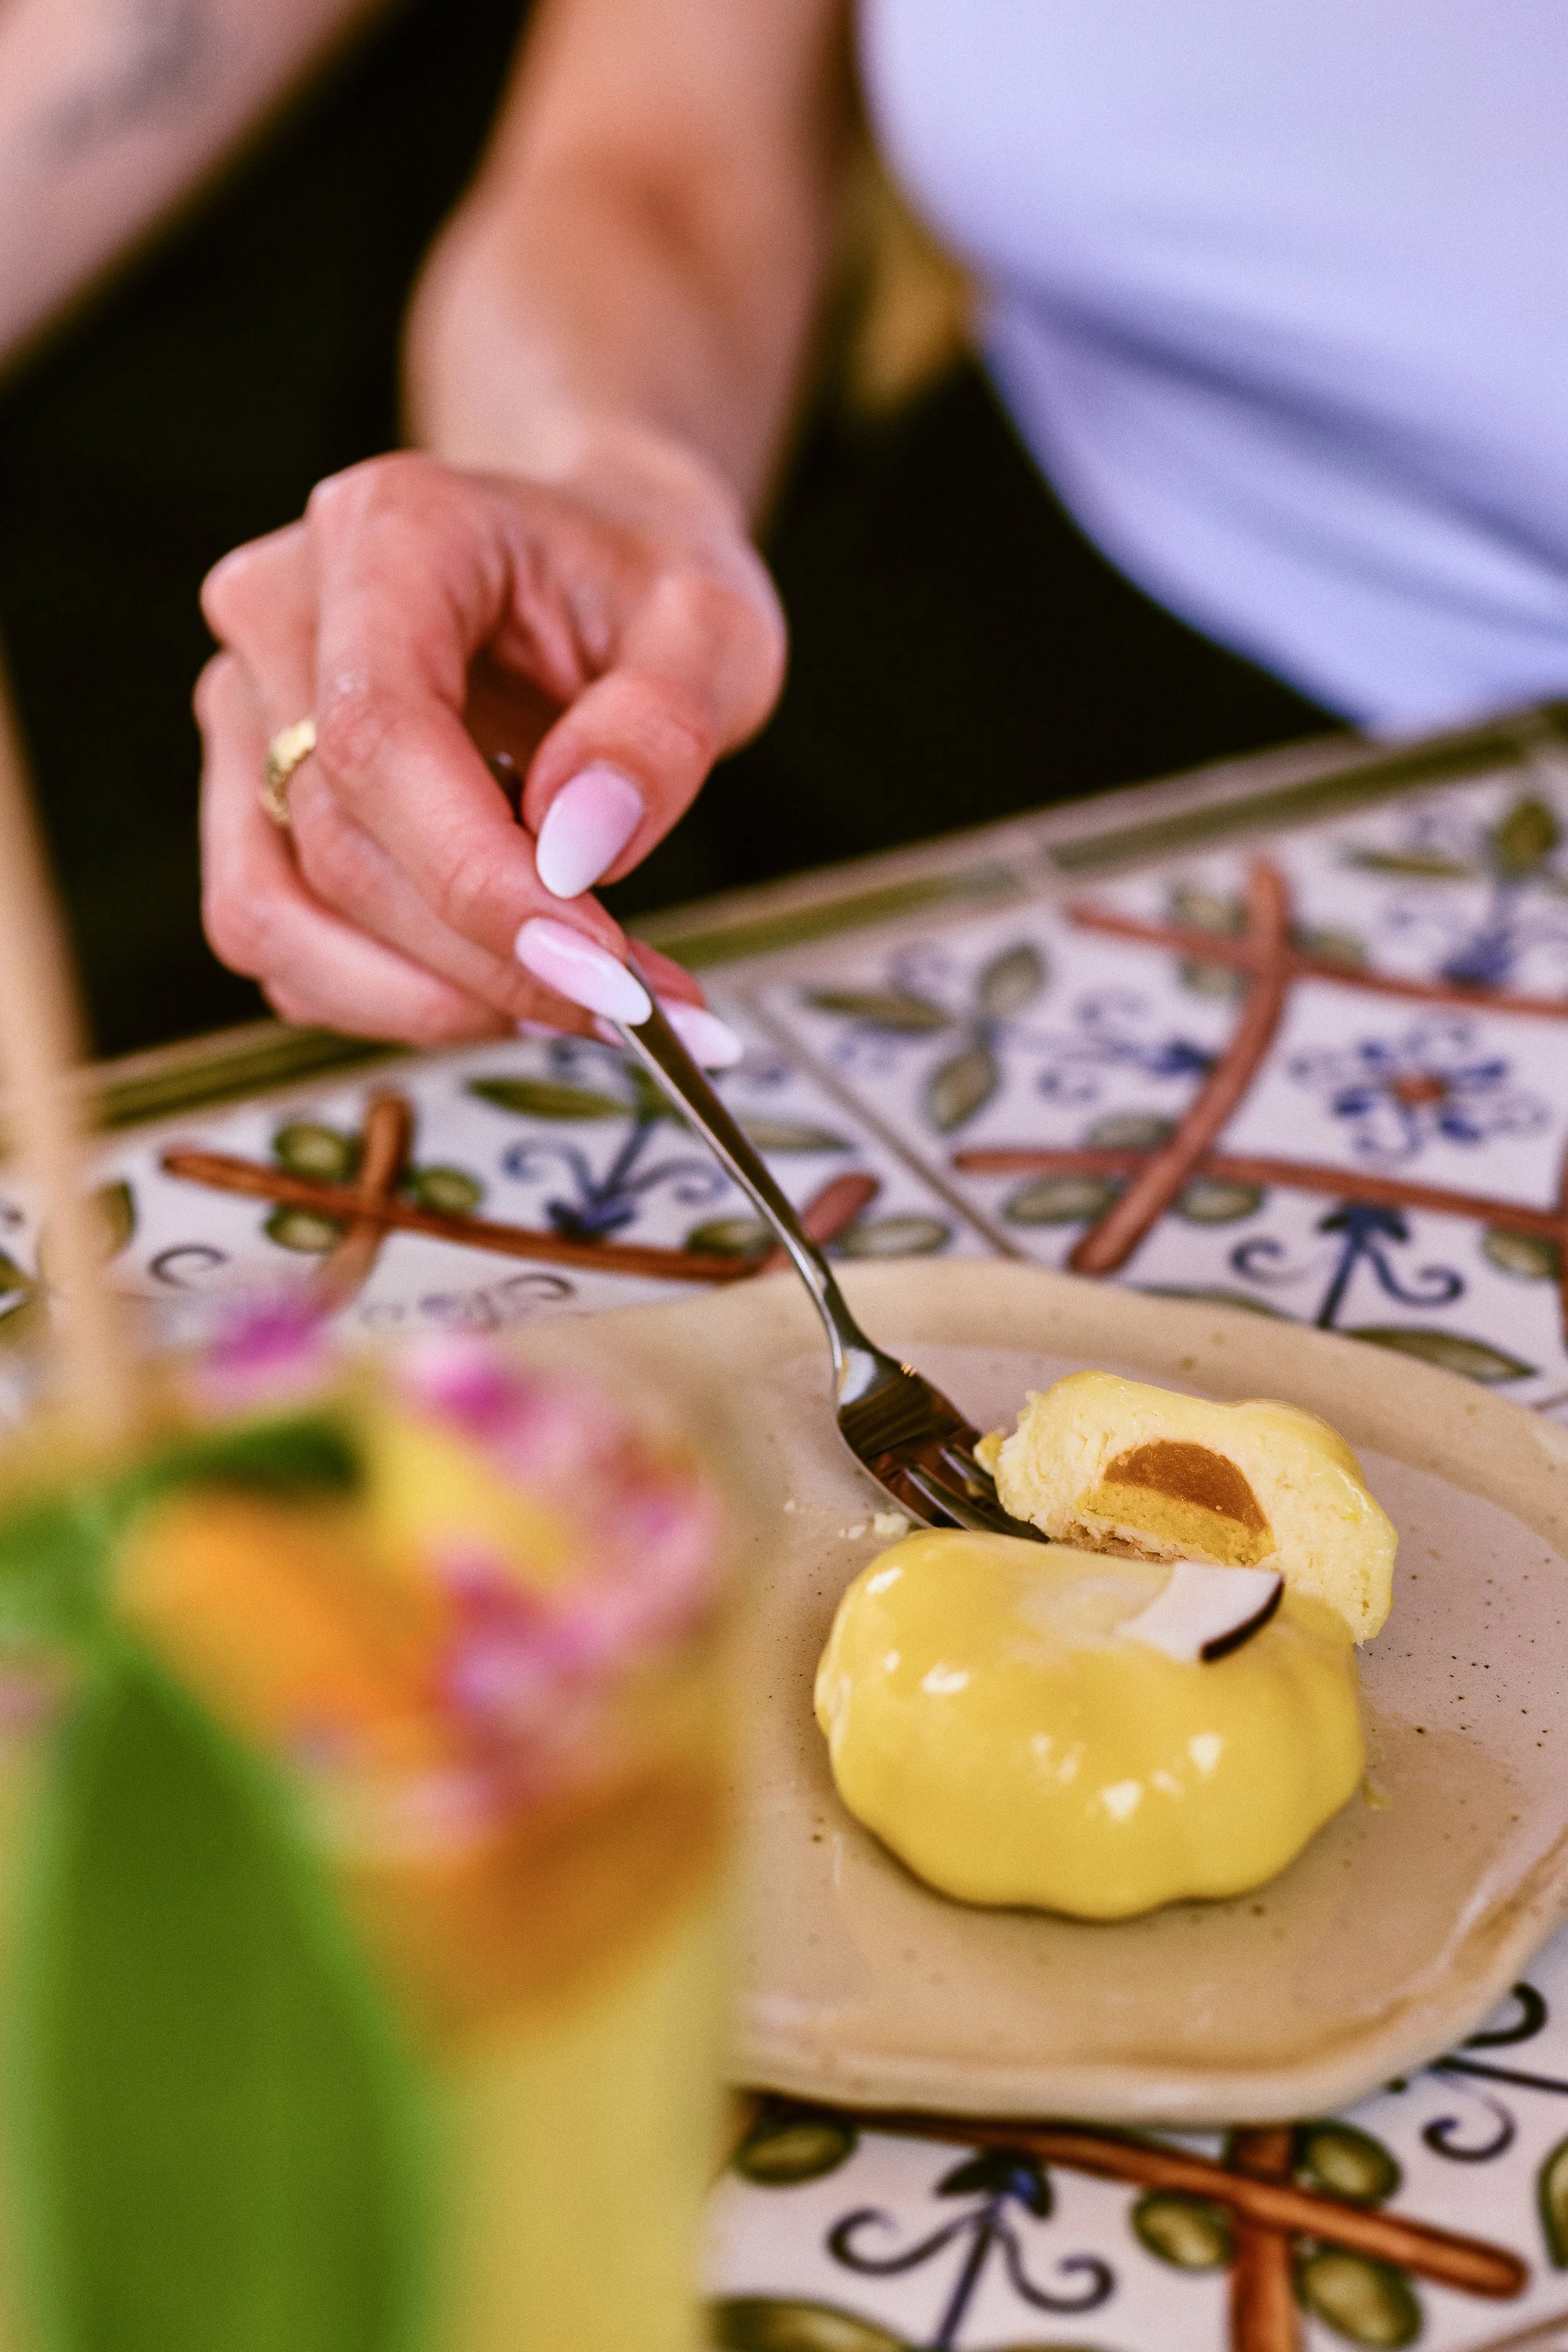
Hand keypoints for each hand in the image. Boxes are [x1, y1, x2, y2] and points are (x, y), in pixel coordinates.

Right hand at [196, 440, 784, 1053]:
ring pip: (277, 915)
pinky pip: (285, 948)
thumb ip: (662, 726)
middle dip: (487, 960)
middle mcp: (281, 616)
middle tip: (634, 1009)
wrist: (594, 562)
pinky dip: (397, 999)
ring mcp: (248, 717)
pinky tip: (510, 986)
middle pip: (335, 842)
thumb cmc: (643, 584)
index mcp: (387, 534)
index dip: (475, 876)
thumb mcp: (714, 627)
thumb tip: (580, 845)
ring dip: (428, 1001)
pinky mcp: (252, 806)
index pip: (379, 734)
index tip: (597, 966)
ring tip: (576, 1003)